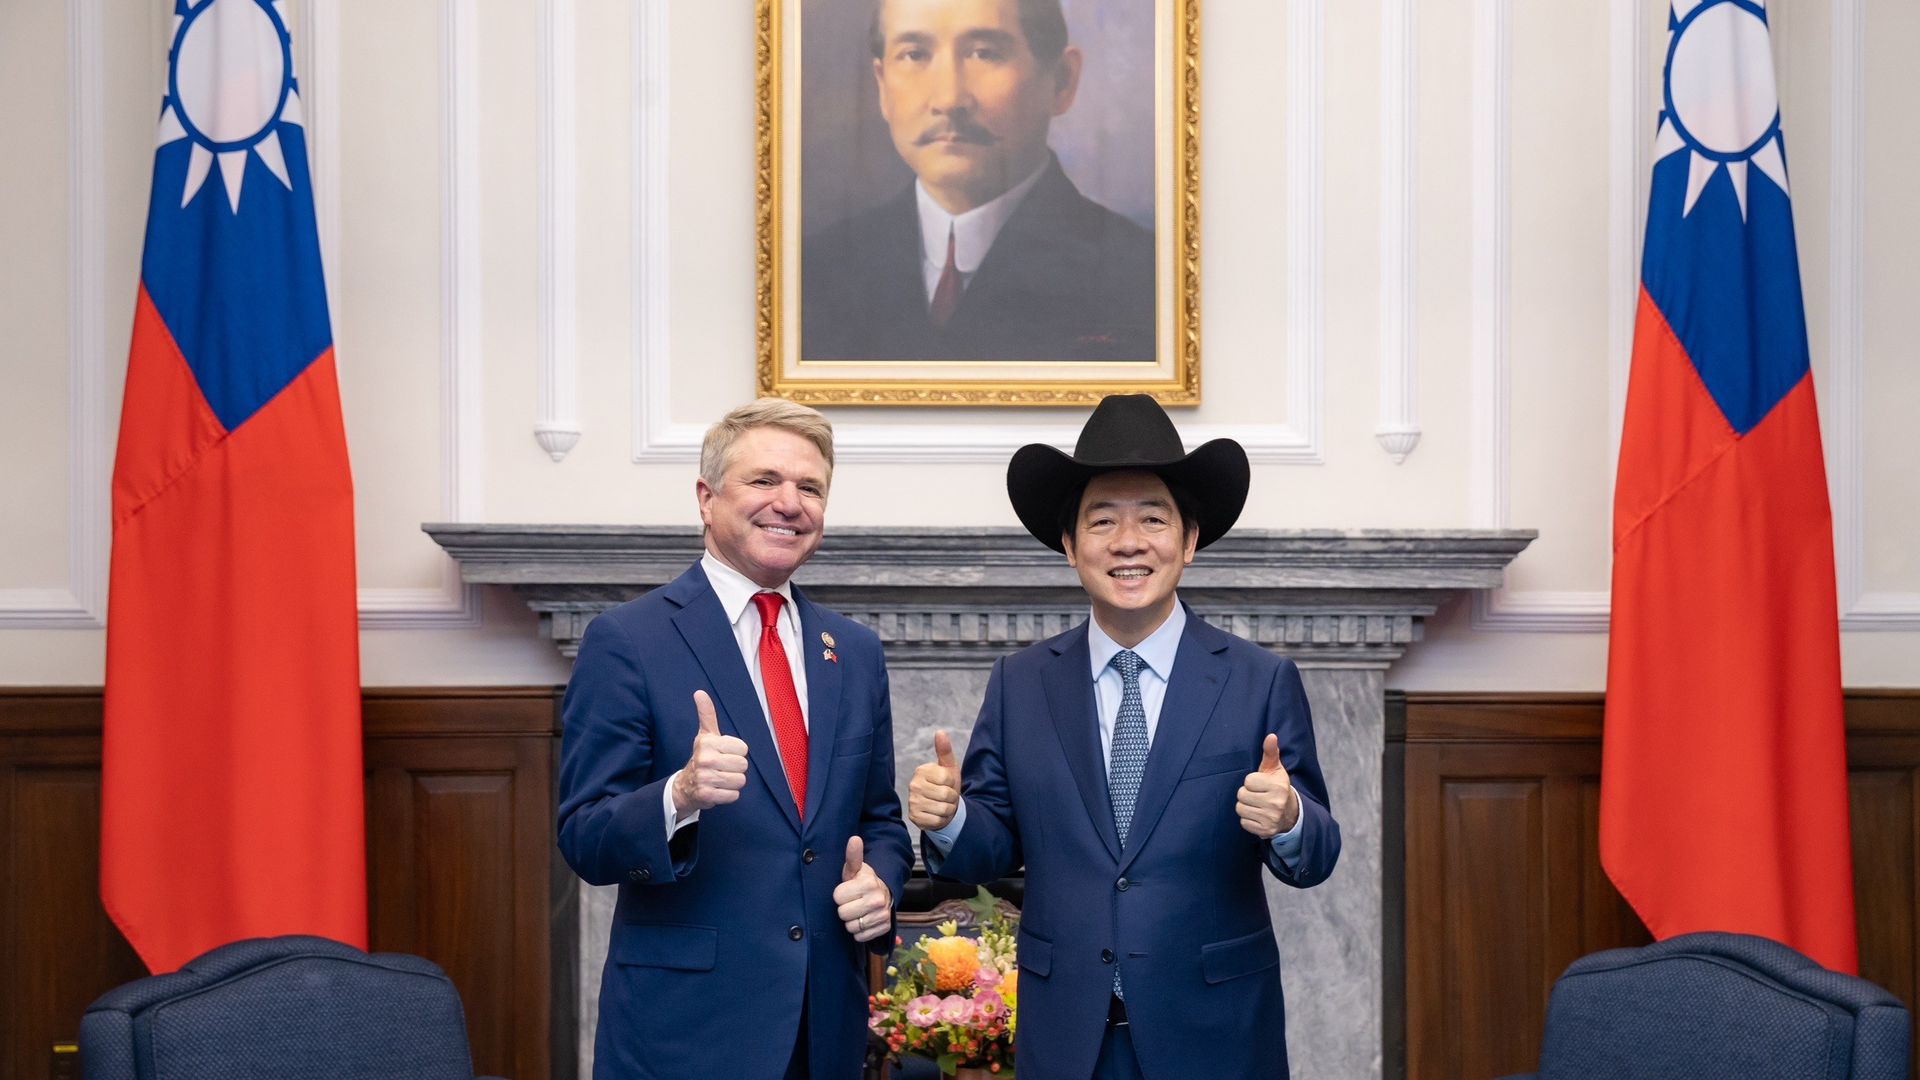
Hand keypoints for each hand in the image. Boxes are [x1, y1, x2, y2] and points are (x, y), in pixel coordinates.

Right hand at [670, 690, 749, 813]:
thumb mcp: (705, 735)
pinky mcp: (707, 795)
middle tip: (722, 768)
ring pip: (740, 781)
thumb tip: (699, 692)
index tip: (724, 754)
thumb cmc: (702, 757)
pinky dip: (729, 795)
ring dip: (733, 782)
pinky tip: (718, 790)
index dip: (736, 753)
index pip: (743, 748)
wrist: (685, 786)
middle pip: (743, 765)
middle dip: (736, 768)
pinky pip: (734, 796)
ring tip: (721, 779)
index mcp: (708, 742)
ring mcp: (705, 778)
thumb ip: (707, 714)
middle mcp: (705, 759)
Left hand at [833, 836, 890, 942]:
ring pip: (851, 927)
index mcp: (868, 883)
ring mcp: (882, 915)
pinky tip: (864, 920)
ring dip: (851, 921)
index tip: (847, 890)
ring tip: (858, 911)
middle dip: (844, 908)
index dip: (839, 894)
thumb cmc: (863, 882)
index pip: (837, 897)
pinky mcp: (883, 928)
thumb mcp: (855, 869)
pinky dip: (859, 931)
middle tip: (852, 901)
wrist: (884, 895)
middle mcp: (877, 900)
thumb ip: (852, 856)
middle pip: (842, 914)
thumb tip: (854, 838)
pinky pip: (860, 937)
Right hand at [907, 730, 959, 830]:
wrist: (941, 808)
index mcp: (921, 771)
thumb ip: (945, 751)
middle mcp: (914, 785)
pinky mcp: (914, 817)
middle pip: (946, 794)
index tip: (947, 784)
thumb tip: (940, 732)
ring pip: (943, 808)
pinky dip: (941, 819)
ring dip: (948, 809)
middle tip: (946, 797)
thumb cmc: (946, 786)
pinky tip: (936, 815)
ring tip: (942, 805)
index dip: (952, 783)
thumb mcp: (948, 768)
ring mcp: (912, 802)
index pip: (947, 779)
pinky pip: (937, 821)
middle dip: (952, 798)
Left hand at [1235, 734, 1298, 838]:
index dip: (1251, 781)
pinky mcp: (1265, 831)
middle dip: (1246, 794)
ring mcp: (1271, 819)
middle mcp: (1276, 803)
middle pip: (1241, 795)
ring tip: (1256, 804)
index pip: (1248, 781)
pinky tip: (1257, 815)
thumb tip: (1271, 736)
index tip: (1260, 784)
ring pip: (1240, 809)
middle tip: (1257, 795)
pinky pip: (1243, 822)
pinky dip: (1248, 819)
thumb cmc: (1277, 786)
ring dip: (1245, 806)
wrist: (1290, 813)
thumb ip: (1270, 752)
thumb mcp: (1275, 769)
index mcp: (1278, 786)